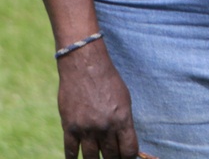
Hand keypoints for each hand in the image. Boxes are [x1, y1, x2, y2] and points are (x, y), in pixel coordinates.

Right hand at [56, 42, 138, 158]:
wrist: (85, 67)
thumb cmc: (108, 80)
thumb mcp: (125, 99)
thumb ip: (124, 121)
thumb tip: (124, 140)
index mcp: (122, 119)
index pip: (129, 150)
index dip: (129, 156)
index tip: (128, 156)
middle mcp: (105, 127)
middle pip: (111, 156)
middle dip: (114, 158)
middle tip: (113, 157)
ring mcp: (86, 129)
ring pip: (92, 158)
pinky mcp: (70, 127)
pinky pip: (70, 151)